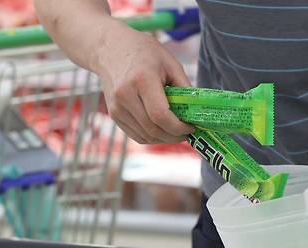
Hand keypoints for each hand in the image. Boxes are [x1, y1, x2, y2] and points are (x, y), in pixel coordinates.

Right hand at [91, 19, 193, 143]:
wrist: (111, 48)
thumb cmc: (144, 53)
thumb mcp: (170, 63)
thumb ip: (184, 88)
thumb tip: (197, 112)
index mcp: (141, 80)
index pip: (160, 115)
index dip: (178, 127)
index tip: (191, 127)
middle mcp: (125, 96)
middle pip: (153, 129)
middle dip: (174, 136)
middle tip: (187, 133)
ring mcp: (116, 108)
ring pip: (145, 136)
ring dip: (164, 139)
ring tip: (176, 132)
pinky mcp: (114, 115)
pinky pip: (136, 135)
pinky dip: (152, 137)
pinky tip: (162, 130)